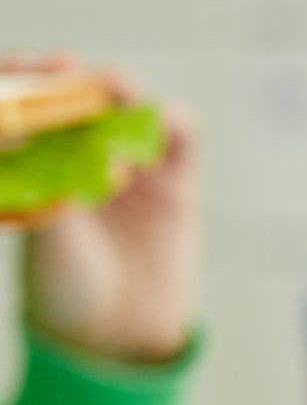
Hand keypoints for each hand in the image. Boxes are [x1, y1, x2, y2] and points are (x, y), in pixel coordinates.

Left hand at [18, 61, 202, 366]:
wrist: (120, 337)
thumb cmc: (65, 289)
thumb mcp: (49, 236)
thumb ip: (52, 187)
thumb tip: (37, 133)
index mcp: (38, 164)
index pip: (31, 107)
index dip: (28, 80)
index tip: (29, 68)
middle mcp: (81, 156)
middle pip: (80, 98)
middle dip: (75, 78)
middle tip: (71, 69)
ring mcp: (131, 166)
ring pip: (130, 110)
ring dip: (125, 91)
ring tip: (118, 87)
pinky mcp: (175, 184)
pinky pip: (180, 140)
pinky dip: (177, 123)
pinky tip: (170, 122)